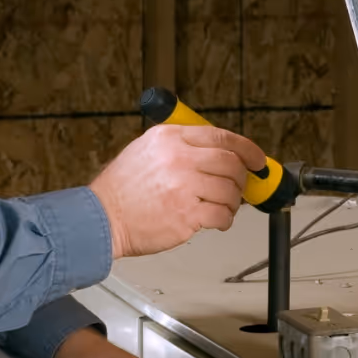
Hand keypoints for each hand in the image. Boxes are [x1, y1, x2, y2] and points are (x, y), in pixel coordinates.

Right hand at [89, 124, 266, 257]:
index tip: (257, 159)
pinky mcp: (186, 215)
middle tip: (239, 187)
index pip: (221, 137)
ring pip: (230, 191)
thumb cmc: (122, 188)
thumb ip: (181, 146)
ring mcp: (183, 187)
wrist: (101, 218)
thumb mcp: (146, 149)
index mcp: (170, 138)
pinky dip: (224, 220)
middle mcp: (178, 158)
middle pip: (231, 164)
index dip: (247, 149)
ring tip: (220, 207)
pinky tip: (216, 221)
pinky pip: (222, 215)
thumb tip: (219, 154)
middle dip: (241, 178)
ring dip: (232, 202)